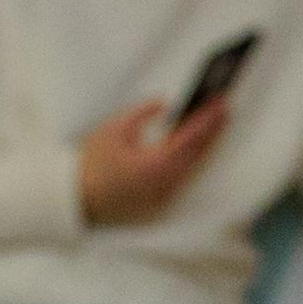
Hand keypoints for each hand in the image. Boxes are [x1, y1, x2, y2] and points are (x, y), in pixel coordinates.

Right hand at [78, 93, 229, 222]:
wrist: (77, 201)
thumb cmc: (91, 166)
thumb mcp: (112, 130)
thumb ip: (141, 113)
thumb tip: (163, 103)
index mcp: (155, 165)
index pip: (191, 137)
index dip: (208, 118)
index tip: (221, 102)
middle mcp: (166, 183)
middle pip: (199, 153)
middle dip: (213, 129)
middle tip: (225, 109)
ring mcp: (165, 194)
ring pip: (193, 166)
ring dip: (205, 144)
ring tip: (215, 123)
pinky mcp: (161, 200)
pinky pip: (183, 176)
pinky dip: (192, 158)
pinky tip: (196, 145)